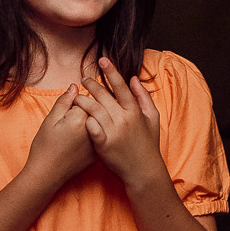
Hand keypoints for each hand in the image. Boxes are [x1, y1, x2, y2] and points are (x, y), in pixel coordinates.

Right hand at [25, 84, 97, 188]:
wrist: (46, 175)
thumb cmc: (44, 146)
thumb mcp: (50, 121)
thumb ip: (64, 101)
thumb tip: (75, 86)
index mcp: (79, 118)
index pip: (85, 100)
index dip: (76, 102)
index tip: (68, 108)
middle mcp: (92, 129)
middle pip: (96, 110)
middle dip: (87, 110)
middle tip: (71, 121)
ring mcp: (97, 142)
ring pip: (99, 124)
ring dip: (93, 122)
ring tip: (74, 132)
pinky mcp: (98, 153)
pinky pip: (99, 138)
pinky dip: (94, 136)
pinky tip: (80, 142)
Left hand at [72, 57, 167, 188]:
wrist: (142, 170)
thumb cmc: (148, 144)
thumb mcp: (152, 118)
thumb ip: (143, 97)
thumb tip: (133, 78)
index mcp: (135, 111)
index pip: (121, 86)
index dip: (111, 71)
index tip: (102, 60)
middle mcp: (124, 119)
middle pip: (103, 95)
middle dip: (91, 83)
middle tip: (84, 78)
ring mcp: (113, 131)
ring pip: (93, 108)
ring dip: (83, 99)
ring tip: (78, 96)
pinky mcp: (103, 144)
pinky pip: (90, 126)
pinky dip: (84, 119)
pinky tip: (79, 114)